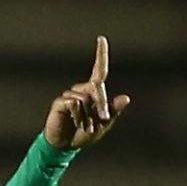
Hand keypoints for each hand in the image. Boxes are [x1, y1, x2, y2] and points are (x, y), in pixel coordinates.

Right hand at [43, 36, 130, 151]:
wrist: (65, 147)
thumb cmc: (84, 134)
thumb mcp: (103, 125)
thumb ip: (113, 112)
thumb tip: (126, 98)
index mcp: (93, 93)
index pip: (99, 70)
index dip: (101, 54)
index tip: (101, 38)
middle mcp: (81, 90)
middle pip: (96, 88)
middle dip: (102, 104)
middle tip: (103, 120)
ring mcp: (69, 96)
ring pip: (85, 99)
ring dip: (88, 116)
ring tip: (85, 127)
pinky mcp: (60, 103)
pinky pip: (74, 104)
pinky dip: (78, 116)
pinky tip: (76, 123)